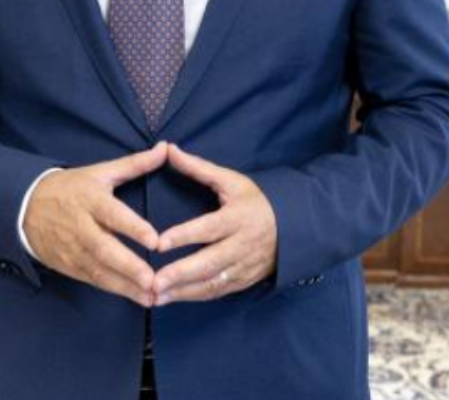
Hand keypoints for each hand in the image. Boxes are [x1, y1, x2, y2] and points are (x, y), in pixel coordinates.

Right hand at [23, 142, 168, 306]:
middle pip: (105, 249)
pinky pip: (92, 280)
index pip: (113, 214)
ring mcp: (73, 249)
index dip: (133, 228)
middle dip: (129, 267)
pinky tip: (134, 297)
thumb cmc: (71, 188)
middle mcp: (81, 226)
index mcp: (91, 199)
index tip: (155, 241)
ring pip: (99, 271)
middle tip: (154, 280)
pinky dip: (113, 289)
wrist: (25, 207)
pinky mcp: (68, 265)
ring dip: (125, 286)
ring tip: (151, 297)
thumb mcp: (100, 171)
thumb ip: (136, 163)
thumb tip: (166, 148)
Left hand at [152, 144, 277, 304]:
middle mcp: (242, 245)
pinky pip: (217, 292)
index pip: (209, 228)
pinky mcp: (244, 281)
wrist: (295, 226)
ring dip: (183, 291)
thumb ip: (198, 168)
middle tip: (154, 281)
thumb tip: (169, 149)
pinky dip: (194, 297)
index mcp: (238, 217)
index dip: (185, 235)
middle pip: (209, 262)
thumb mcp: (231, 180)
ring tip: (155, 296)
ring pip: (212, 283)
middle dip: (181, 273)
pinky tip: (172, 299)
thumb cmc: (256, 200)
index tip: (160, 242)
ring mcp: (244, 266)